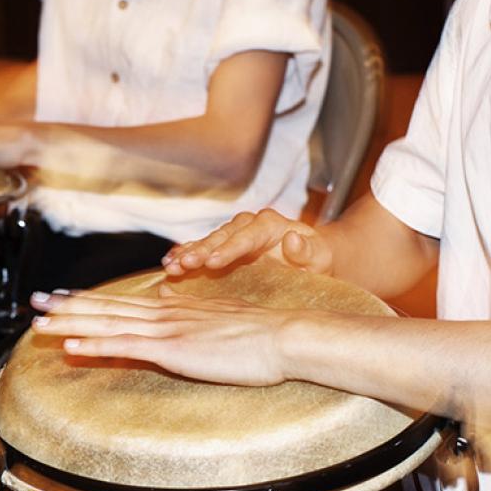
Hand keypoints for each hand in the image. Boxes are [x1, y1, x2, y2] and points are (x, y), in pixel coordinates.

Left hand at [28, 285, 304, 386]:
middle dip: (66, 305)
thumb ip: (193, 312)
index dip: (90, 299)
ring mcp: (167, 329)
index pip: (124, 302)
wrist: (285, 337)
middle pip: (107, 307)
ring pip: (107, 322)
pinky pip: (125, 345)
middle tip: (33, 301)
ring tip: (39, 323)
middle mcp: (166, 313)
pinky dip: (95, 342)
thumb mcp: (222, 319)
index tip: (62, 296)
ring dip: (70, 322)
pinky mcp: (173, 349)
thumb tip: (170, 299)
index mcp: (177, 308)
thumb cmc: (263, 336)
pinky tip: (71, 345)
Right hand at [163, 209, 332, 276]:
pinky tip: (170, 263)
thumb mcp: (320, 255)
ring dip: (188, 253)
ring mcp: (234, 235)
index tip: (213, 261)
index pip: (247, 236)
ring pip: (207, 241)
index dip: (229, 249)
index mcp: (270, 225)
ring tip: (171, 265)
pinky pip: (202, 249)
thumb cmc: (317, 258)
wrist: (311, 257)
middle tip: (185, 264)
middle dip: (201, 250)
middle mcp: (248, 225)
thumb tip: (293, 239)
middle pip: (222, 236)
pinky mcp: (224, 247)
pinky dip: (186, 255)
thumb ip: (308, 250)